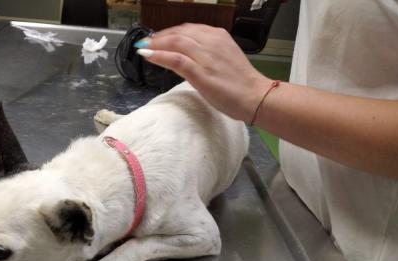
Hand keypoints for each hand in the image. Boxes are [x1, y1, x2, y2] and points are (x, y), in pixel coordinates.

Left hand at [134, 23, 272, 121]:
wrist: (254, 96)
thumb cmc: (239, 82)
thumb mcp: (222, 60)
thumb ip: (205, 54)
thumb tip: (184, 56)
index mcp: (218, 36)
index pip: (188, 29)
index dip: (169, 32)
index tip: (157, 38)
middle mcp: (211, 41)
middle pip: (179, 33)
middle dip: (159, 37)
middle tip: (145, 43)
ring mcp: (205, 56)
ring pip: (175, 42)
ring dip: (156, 44)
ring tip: (143, 48)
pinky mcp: (201, 72)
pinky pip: (176, 59)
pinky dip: (160, 56)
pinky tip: (148, 56)